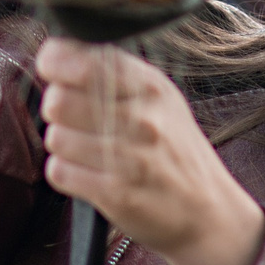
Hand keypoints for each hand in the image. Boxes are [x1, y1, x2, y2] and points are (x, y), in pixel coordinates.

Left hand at [36, 38, 264, 264]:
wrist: (209, 212)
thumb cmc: (174, 149)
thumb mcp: (159, 98)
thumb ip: (114, 73)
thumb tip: (56, 52)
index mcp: (150, 85)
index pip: (80, 58)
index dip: (55, 63)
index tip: (55, 73)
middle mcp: (142, 117)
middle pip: (58, 100)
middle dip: (58, 111)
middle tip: (77, 121)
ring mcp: (130, 157)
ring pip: (55, 137)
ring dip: (64, 147)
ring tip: (89, 152)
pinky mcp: (116, 193)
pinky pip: (59, 172)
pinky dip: (67, 174)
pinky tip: (89, 174)